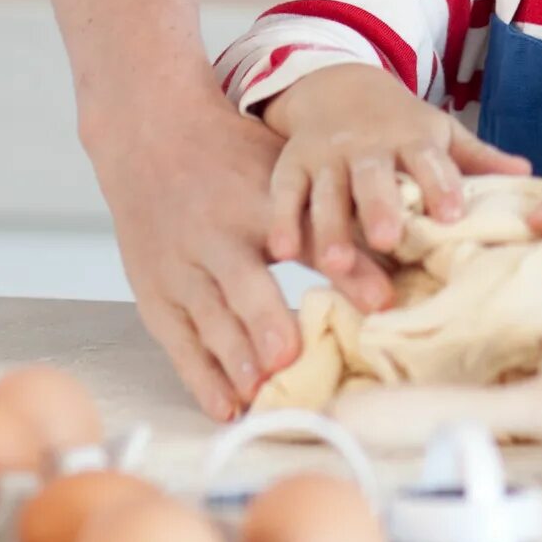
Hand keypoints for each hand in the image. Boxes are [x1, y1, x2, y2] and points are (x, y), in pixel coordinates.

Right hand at [89, 84, 356, 420]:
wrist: (150, 135)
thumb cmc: (231, 158)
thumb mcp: (283, 173)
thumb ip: (330, 219)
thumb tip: (392, 268)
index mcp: (258, 201)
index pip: (310, 236)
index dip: (346, 266)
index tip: (382, 300)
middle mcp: (214, 235)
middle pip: (243, 284)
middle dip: (265, 321)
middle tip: (290, 357)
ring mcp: (178, 267)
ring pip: (207, 320)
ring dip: (235, 360)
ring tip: (263, 393)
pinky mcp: (155, 293)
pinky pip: (179, 342)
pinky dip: (201, 376)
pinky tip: (226, 406)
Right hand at [260, 64, 529, 277]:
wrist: (338, 86)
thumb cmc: (401, 125)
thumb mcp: (439, 132)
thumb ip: (477, 158)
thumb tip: (529, 174)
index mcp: (411, 138)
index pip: (429, 161)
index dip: (440, 186)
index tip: (453, 215)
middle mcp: (367, 146)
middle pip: (373, 176)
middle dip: (378, 207)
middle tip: (386, 239)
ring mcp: (327, 155)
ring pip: (327, 191)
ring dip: (330, 226)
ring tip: (335, 262)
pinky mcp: (293, 164)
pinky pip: (285, 192)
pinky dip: (283, 218)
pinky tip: (281, 250)